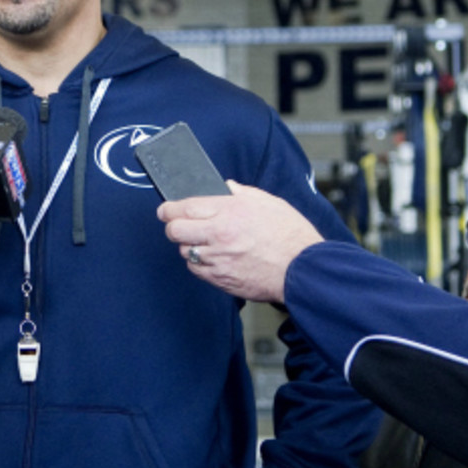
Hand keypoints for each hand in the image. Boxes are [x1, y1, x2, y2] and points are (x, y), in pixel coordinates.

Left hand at [156, 182, 323, 303]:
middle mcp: (219, 235)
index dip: (169, 208)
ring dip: (189, 246)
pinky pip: (197, 270)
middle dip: (173, 226)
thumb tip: (226, 187)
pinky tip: (213, 258)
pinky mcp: (221, 279)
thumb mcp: (269, 202)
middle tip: (178, 225)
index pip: (184, 207)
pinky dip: (199, 264)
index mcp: (229, 211)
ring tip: (204, 242)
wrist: (303, 271)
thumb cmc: (291, 236)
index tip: (165, 209)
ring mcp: (218, 259)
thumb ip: (242, 193)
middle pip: (175, 230)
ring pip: (185, 251)